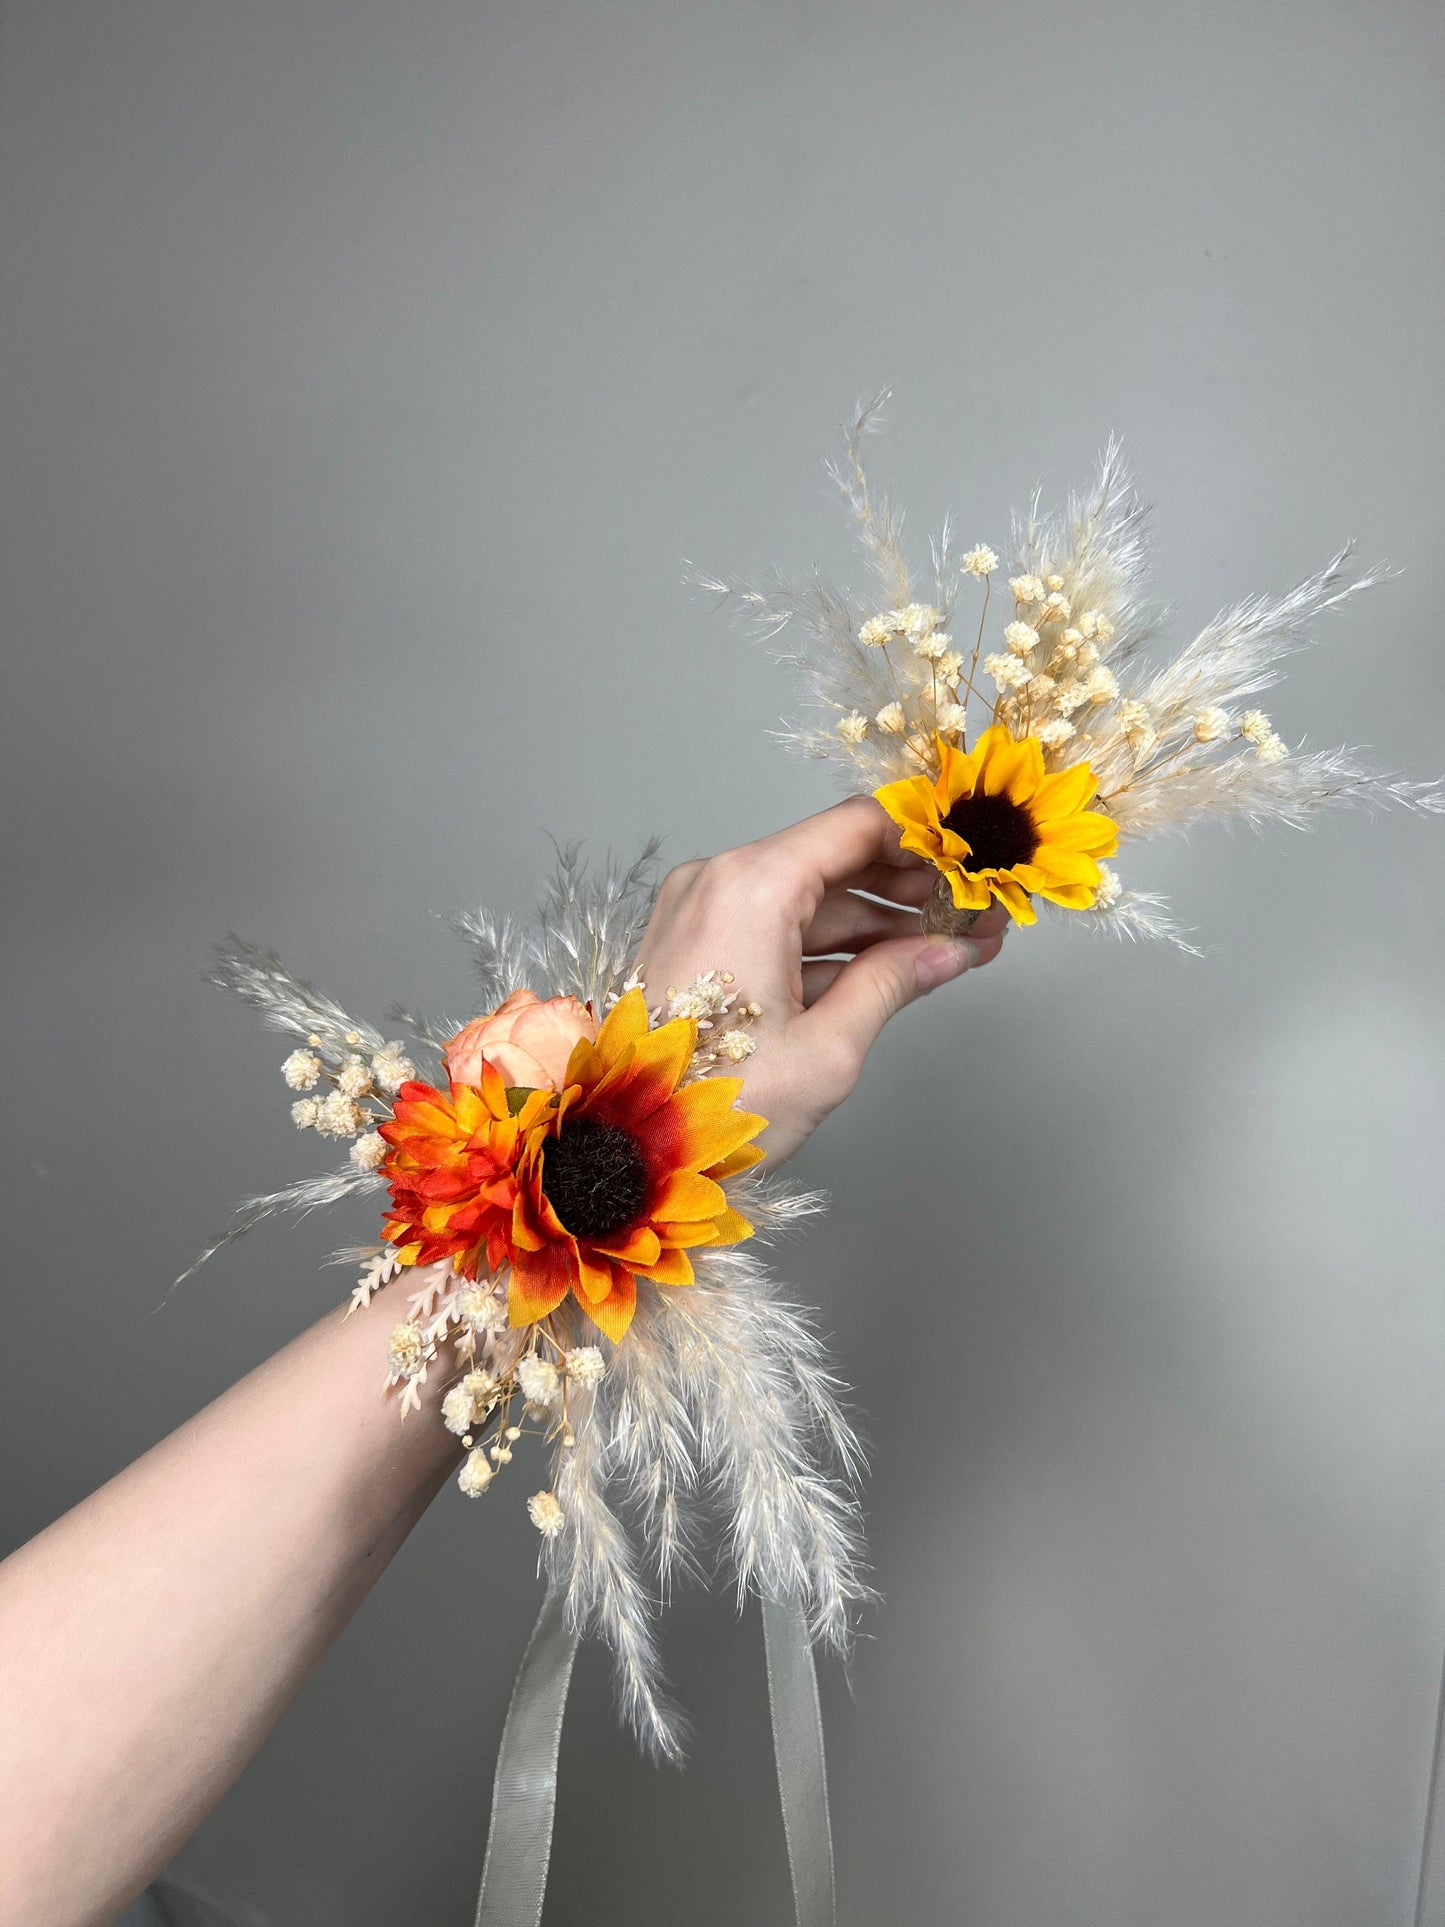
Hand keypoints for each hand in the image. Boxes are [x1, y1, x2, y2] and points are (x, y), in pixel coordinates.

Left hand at [632, 796, 1007, 1164]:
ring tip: (946, 949)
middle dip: (909, 890)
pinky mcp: (692, 944)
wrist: (624, 1151)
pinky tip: (889, 970)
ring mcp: (699, 911)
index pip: (858, 827)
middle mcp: (718, 882)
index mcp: (751, 888)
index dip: (926, 843)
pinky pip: (775, 926)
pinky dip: (829, 947)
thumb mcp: (826, 1050)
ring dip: (875, 923)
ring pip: (808, 898)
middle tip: (973, 919)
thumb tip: (950, 951)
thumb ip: (893, 983)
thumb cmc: (713, 1105)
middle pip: (834, 859)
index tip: (972, 866)